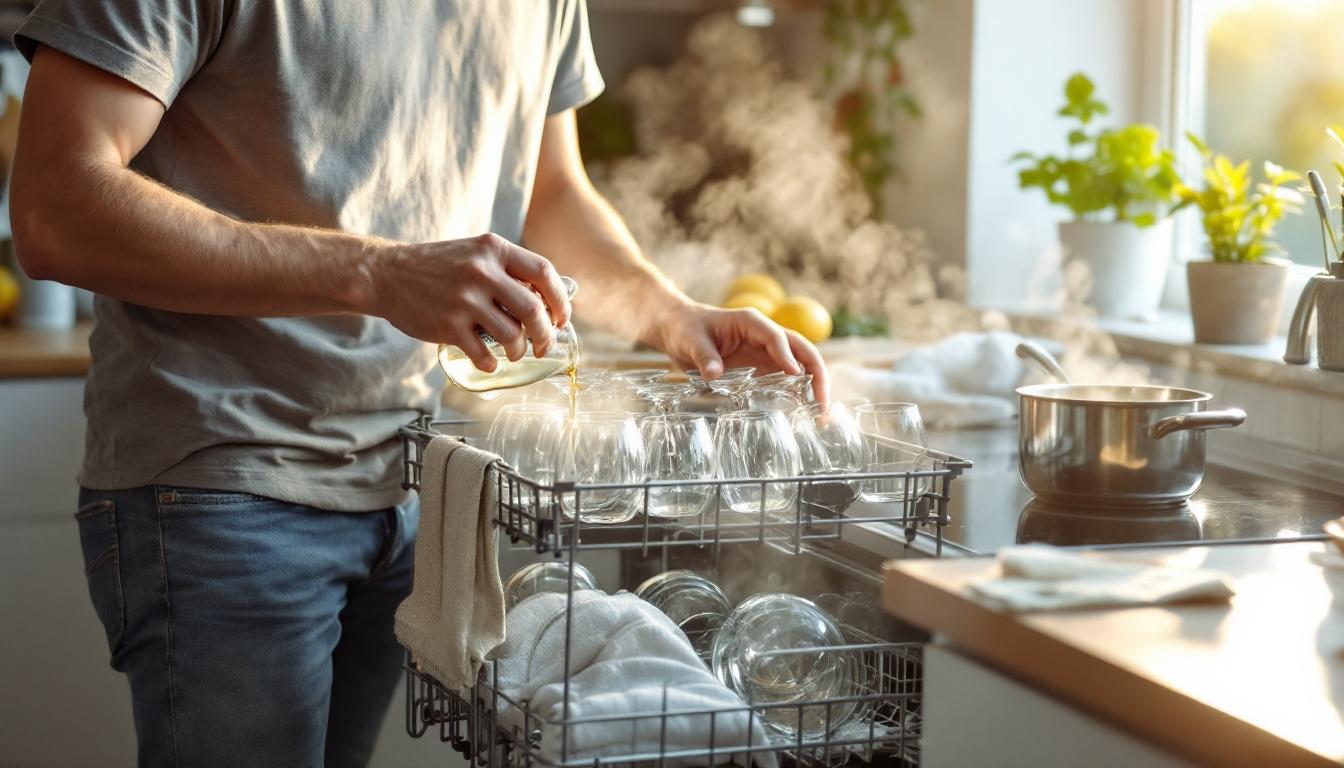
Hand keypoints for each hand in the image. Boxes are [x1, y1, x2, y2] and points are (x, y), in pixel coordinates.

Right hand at [372, 233, 570, 371]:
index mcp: (493, 249)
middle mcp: (482, 272)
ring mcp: (465, 300)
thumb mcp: (475, 253)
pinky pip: (484, 354)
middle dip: (546, 335)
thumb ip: (506, 270)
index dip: (560, 300)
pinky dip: (491, 363)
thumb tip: (546, 300)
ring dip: (519, 351)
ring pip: (513, 335)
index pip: (544, 273)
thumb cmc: (437, 267)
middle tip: (544, 345)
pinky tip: (487, 361)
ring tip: (514, 353)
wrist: (386, 274)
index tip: (561, 318)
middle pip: (534, 310)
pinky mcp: (448, 325)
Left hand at [652, 302, 829, 404]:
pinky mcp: (761, 368)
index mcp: (751, 322)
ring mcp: (766, 353)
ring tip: (819, 417)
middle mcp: (765, 336)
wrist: (678, 329)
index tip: (795, 376)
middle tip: (822, 403)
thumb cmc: (685, 329)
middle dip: (817, 375)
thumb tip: (715, 375)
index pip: (776, 337)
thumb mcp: (690, 340)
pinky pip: (784, 382)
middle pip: (802, 351)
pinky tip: (801, 416)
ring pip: (799, 368)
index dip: (787, 355)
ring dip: (813, 389)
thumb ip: (704, 356)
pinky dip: (796, 397)